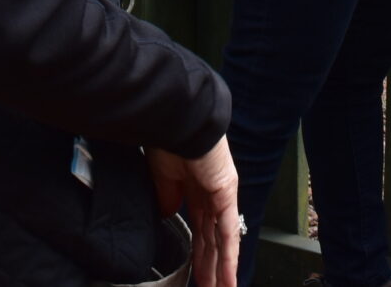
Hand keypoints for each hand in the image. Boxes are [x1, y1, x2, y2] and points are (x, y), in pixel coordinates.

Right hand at [147, 139, 240, 286]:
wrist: (176, 120)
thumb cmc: (167, 140)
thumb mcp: (162, 175)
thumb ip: (168, 197)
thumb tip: (168, 214)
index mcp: (197, 188)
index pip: (201, 230)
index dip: (198, 254)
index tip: (195, 274)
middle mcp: (214, 194)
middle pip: (213, 240)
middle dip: (211, 267)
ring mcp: (222, 196)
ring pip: (223, 242)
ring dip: (221, 269)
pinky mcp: (226, 195)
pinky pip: (228, 232)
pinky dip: (228, 257)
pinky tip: (228, 278)